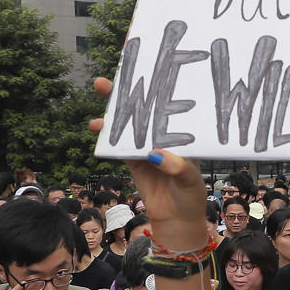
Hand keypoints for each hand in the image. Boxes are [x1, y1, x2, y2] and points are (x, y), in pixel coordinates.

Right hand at [91, 78, 205, 249]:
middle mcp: (166, 137)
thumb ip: (177, 168)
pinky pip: (119, 144)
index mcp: (184, 136)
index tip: (149, 68)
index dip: (161, 88)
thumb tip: (157, 154)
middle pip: (147, 109)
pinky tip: (98, 126)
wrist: (177, 221)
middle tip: (114, 75)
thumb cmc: (191, 197)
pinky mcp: (134, 161)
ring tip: (102, 90)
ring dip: (116, 109)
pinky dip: (108, 135)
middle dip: (130, 91)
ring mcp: (148, 147)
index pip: (172, 107)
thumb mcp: (190, 181)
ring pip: (130, 123)